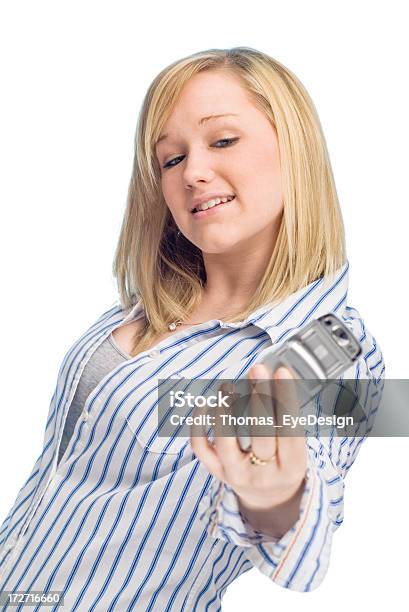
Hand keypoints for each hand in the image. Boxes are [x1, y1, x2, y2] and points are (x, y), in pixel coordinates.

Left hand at [190, 363, 307, 535]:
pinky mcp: (217, 473)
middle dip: (259, 397)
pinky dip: (199, 425)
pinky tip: (205, 404)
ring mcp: (237, 475)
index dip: (286, 399)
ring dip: (225, 410)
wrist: (269, 499)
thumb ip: (287, 415)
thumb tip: (275, 373)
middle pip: (261, 434)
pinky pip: (201, 449)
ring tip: (227, 386)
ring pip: (226, 442)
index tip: (282, 371)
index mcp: (292, 467)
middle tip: (257, 369)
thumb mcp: (295, 446)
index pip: (290, 429)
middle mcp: (264, 474)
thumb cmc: (284, 462)